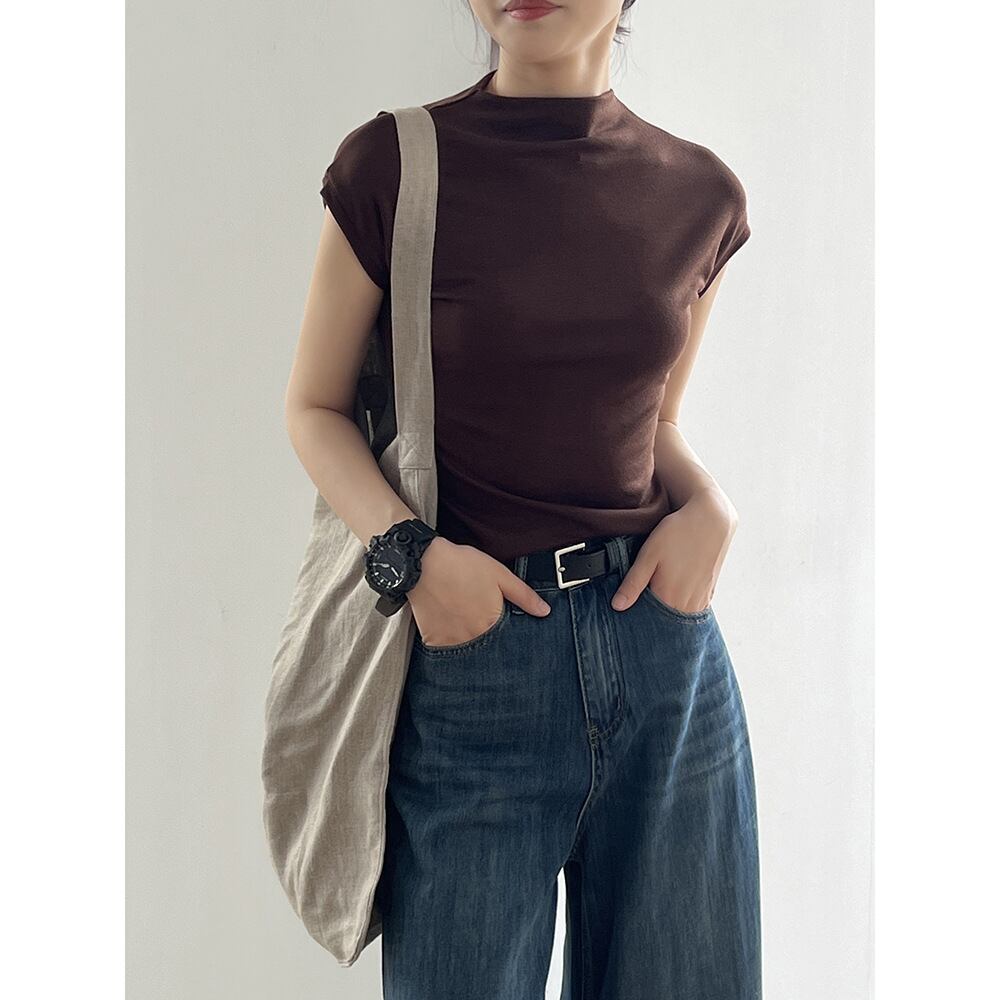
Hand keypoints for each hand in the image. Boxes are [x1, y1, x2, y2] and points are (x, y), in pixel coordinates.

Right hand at [406, 537, 550, 646]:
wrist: (424, 563)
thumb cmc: (462, 565)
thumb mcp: (500, 574)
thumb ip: (523, 596)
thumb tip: (544, 611)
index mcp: (492, 623)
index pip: (507, 640)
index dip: (507, 636)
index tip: (506, 633)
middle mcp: (473, 637)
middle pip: (487, 647)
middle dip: (488, 640)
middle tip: (479, 620)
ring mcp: (452, 640)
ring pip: (467, 651)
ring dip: (470, 643)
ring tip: (465, 622)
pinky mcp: (433, 639)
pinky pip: (445, 650)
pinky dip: (450, 643)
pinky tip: (451, 626)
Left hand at [611, 490, 737, 612]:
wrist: (710, 519)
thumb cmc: (676, 534)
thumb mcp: (648, 555)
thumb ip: (633, 583)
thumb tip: (617, 606)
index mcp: (670, 597)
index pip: (650, 620)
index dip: (638, 618)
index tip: (628, 613)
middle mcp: (688, 603)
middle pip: (666, 621)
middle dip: (653, 618)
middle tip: (641, 604)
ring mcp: (701, 598)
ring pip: (680, 616)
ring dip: (669, 612)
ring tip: (657, 601)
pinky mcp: (709, 591)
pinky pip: (694, 608)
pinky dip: (683, 607)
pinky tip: (674, 596)